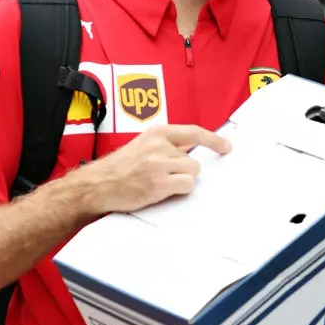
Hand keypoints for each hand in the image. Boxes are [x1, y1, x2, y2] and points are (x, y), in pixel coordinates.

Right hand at [78, 124, 231, 215]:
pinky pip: (187, 185)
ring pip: (192, 172)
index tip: (226, 146)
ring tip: (160, 183)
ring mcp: (159, 164)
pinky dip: (180, 190)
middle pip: (193, 160)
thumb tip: (192, 151)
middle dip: (184, 171)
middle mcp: (158, 146)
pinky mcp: (159, 182)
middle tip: (164, 177)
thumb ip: (165, 146)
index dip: (214, 140)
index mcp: (156, 133)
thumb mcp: (142, 146)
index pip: (193, 132)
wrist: (97, 184)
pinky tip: (162, 191)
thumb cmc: (119, 169)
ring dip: (182, 181)